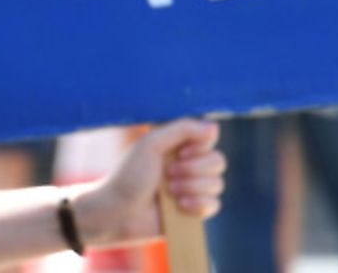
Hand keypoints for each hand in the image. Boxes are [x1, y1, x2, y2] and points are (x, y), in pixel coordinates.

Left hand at [71, 120, 224, 248]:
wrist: (119, 212)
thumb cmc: (129, 175)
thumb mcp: (151, 144)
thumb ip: (182, 130)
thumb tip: (214, 126)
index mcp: (177, 146)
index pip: (209, 139)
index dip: (199, 148)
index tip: (181, 153)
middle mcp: (188, 165)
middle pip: (218, 161)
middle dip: (194, 170)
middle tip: (169, 174)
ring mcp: (192, 188)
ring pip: (218, 184)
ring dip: (192, 187)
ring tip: (169, 191)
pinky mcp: (194, 209)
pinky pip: (215, 205)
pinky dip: (198, 205)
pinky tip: (180, 206)